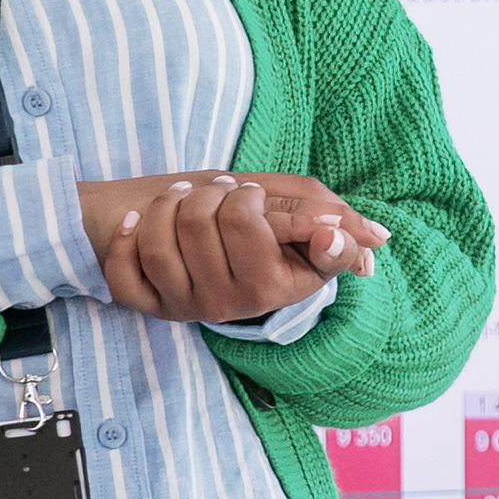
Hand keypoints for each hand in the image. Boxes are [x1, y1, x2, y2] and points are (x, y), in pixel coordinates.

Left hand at [82, 171, 378, 320]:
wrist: (186, 218)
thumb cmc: (249, 212)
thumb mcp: (298, 209)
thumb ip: (335, 221)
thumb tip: (373, 240)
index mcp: (277, 285)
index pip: (248, 219)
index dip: (249, 198)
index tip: (253, 194)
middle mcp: (232, 303)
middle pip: (201, 222)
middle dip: (205, 192)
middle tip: (214, 192)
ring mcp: (188, 306)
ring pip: (161, 242)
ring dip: (166, 206)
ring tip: (180, 201)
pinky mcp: (148, 304)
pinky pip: (125, 275)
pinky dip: (125, 241)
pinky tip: (134, 221)